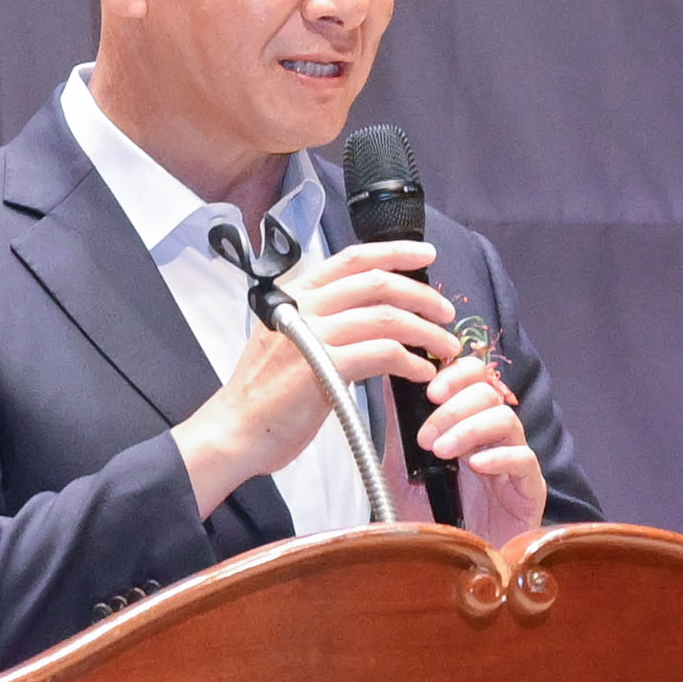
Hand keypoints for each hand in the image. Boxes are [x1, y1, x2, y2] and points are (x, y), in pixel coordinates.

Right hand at [173, 240, 460, 515]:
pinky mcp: (324, 368)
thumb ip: (322, 319)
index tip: (426, 254)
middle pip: (377, 284)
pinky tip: (420, 372)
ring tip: (444, 347)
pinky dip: (410, 362)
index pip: (352, 259)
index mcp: (296, 294)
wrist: (236, 430)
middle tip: (446, 313)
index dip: (394, 252)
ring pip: (387, 318)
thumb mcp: (289, 338)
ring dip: (426, 332)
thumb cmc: (264, 393)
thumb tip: (371, 313)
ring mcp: (313, 335)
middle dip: (422, 295)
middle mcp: (304, 307)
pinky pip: (383, 354)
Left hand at [391, 355, 545, 546]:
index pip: (474, 378)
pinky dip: (499, 456)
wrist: (446, 569)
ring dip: (469, 428)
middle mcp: (492, 438)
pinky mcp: (529, 489)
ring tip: (442, 452)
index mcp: (466, 425)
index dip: (456, 374)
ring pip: (506, 419)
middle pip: (489, 393)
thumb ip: (400, 427)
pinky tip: (475, 466)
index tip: (430, 389)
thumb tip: (389, 380)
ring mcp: (513, 462)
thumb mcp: (402, 468)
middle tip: (427, 435)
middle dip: (454, 406)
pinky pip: (524, 460)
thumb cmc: (429, 520)